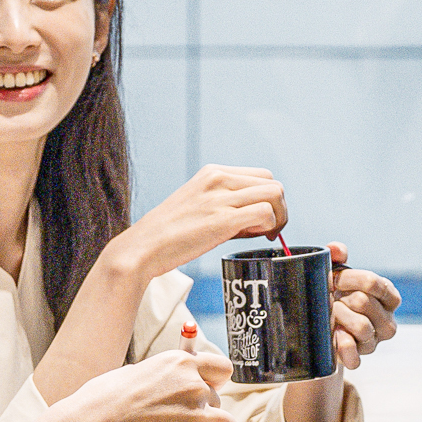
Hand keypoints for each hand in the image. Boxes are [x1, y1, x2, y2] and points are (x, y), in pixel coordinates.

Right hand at [59, 342, 247, 421]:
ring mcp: (197, 414)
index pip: (220, 367)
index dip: (216, 379)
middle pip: (218, 399)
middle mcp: (194, 384)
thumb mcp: (135, 373)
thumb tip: (166, 383)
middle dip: (205, 410)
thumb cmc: (103, 400)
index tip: (209, 387)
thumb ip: (160, 377)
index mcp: (180, 362)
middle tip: (181, 421)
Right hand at [118, 166, 289, 278]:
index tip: (260, 219)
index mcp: (212, 173)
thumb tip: (257, 218)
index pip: (261, 176)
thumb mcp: (198, 204)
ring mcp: (220, 198)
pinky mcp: (222, 220)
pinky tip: (254, 237)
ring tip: (263, 234)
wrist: (143, 248)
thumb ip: (225, 204)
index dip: (267, 199)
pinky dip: (268, 226)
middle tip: (268, 229)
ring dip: (278, 217)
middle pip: (272, 183)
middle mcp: (218, 179)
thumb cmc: (169, 234)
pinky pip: (265, 213)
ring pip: (275, 194)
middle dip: (278, 208)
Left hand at [287, 255, 398, 421]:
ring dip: (339, 316)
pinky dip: (342, 346)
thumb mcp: (337, 273)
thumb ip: (337, 256)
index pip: (376, 284)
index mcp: (389, 299)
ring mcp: (374, 343)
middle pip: (365, 302)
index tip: (334, 277)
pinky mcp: (358, 359)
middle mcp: (388, 323)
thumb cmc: (336, 295)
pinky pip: (355, 358)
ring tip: (329, 312)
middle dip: (341, 295)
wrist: (322, 327)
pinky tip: (334, 335)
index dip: (351, 278)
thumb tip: (337, 249)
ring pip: (361, 327)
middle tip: (329, 296)